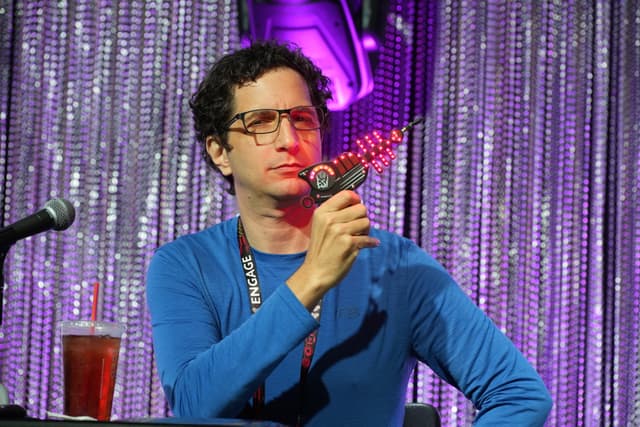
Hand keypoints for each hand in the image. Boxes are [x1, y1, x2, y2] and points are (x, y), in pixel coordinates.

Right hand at [286, 190, 379, 309]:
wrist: (315, 273)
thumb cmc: (320, 251)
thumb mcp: (320, 226)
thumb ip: (335, 213)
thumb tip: (357, 202)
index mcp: (322, 212)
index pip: (346, 194)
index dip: (356, 199)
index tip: (357, 206)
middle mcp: (330, 219)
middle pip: (360, 208)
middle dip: (362, 218)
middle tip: (357, 228)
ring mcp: (339, 231)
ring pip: (366, 222)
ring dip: (366, 231)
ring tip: (358, 237)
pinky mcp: (348, 244)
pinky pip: (368, 238)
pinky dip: (370, 243)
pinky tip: (367, 245)